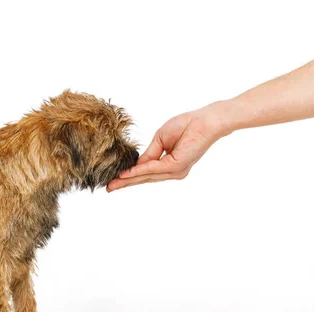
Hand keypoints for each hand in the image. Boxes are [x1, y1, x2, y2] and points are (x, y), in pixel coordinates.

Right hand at [107, 102, 231, 191]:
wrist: (205, 121)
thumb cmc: (186, 125)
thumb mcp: (161, 139)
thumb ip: (149, 154)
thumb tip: (136, 166)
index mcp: (169, 165)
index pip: (145, 173)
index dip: (129, 177)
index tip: (113, 181)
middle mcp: (172, 172)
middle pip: (144, 179)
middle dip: (125, 183)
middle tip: (108, 188)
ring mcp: (175, 171)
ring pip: (146, 176)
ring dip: (128, 180)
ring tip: (113, 184)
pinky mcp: (176, 166)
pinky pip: (153, 169)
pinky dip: (138, 171)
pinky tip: (127, 174)